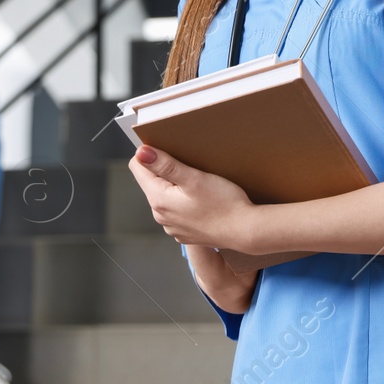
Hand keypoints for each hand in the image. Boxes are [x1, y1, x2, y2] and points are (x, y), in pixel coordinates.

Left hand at [126, 145, 258, 249]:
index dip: (151, 154)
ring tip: (199, 184)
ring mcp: (172, 227)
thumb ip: (165, 165)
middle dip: (165, 170)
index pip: (138, 167)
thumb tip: (140, 153)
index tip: (170, 150)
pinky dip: (185, 202)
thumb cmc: (224, 204)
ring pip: (166, 196)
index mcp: (159, 200)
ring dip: (176, 187)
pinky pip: (178, 211)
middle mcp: (161, 216)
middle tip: (191, 167)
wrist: (246, 231)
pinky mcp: (185, 233)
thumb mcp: (194, 178)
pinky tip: (203, 200)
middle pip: (152, 182)